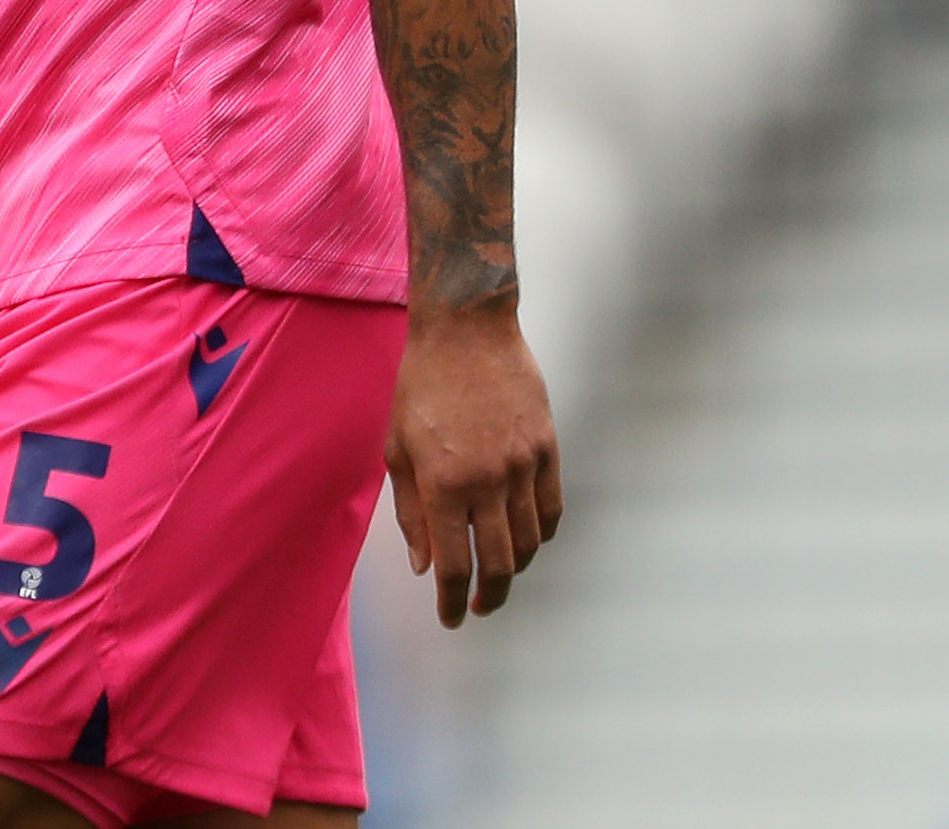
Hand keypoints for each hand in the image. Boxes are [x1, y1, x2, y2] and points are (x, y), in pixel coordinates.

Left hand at [386, 303, 561, 626]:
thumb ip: (410, 512)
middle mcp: (488, 481)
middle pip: (497, 565)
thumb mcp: (397, 449)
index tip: (451, 618)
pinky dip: (540, 534)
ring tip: (498, 575)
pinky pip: (551, 509)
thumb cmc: (421, 387)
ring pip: (529, 543)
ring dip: (513, 569)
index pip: (453, 566)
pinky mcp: (547, 448)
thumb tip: (423, 565)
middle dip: (487, 598)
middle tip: (478, 608)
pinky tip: (525, 539)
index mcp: (444, 483)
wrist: (466, 330)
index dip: (453, 602)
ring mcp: (523, 465)